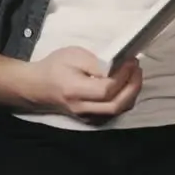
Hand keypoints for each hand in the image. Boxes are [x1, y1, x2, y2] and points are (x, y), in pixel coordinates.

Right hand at [28, 46, 142, 119]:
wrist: (37, 86)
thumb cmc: (54, 67)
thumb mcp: (73, 55)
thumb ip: (97, 62)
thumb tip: (118, 67)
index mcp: (75, 90)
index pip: (106, 90)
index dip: (123, 76)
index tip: (130, 61)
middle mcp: (81, 108)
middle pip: (115, 105)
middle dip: (133, 86)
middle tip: (137, 68)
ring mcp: (86, 116)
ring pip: (117, 112)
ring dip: (131, 93)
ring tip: (134, 74)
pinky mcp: (90, 119)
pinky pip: (113, 113)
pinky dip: (124, 100)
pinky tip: (126, 85)